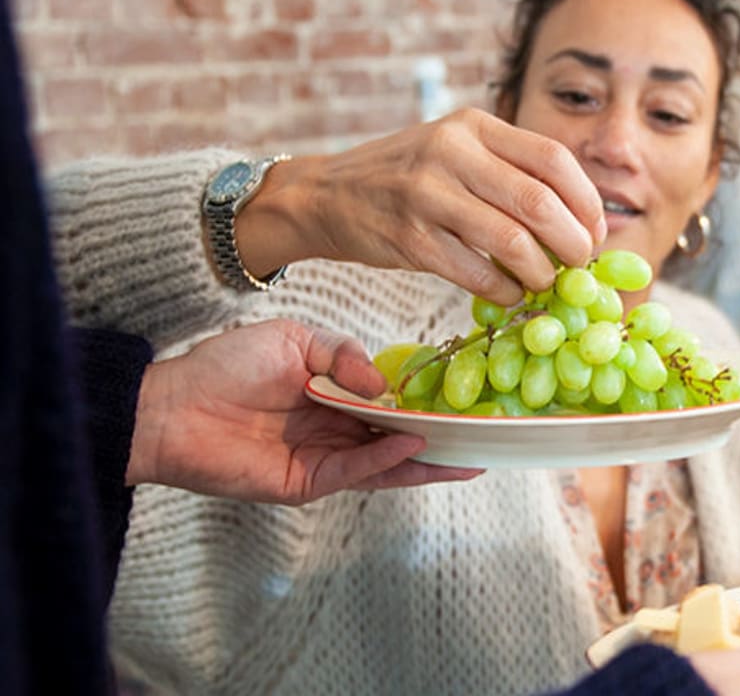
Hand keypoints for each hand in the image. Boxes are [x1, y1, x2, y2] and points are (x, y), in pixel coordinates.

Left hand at [128, 318, 482, 503]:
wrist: (171, 405)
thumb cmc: (226, 366)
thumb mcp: (294, 339)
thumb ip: (342, 353)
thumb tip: (384, 384)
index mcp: (333, 393)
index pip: (390, 401)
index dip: (426, 400)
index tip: (464, 396)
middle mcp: (334, 429)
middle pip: (399, 436)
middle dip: (442, 437)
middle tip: (485, 434)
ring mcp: (324, 458)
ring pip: (388, 463)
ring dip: (429, 460)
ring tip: (470, 455)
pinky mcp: (307, 483)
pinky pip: (357, 471)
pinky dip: (388, 460)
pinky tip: (415, 447)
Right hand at [236, 108, 606, 304]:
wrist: (325, 194)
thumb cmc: (406, 178)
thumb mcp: (455, 150)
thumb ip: (509, 172)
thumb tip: (580, 221)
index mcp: (474, 125)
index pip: (554, 158)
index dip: (587, 201)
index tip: (596, 232)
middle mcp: (451, 152)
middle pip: (539, 202)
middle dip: (573, 243)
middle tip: (579, 265)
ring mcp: (427, 194)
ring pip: (512, 241)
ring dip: (541, 272)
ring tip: (545, 282)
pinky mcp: (409, 237)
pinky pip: (477, 272)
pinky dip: (505, 290)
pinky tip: (510, 294)